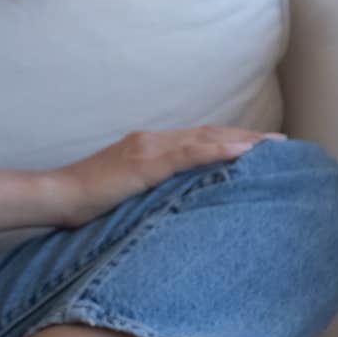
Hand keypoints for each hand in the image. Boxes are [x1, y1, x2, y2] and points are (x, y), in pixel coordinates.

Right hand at [49, 127, 283, 226]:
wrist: (56, 196)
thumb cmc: (85, 201)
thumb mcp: (126, 192)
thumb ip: (151, 188)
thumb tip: (177, 202)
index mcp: (145, 147)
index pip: (196, 139)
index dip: (229, 140)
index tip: (260, 146)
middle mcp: (150, 140)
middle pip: (207, 134)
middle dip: (245, 137)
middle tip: (281, 143)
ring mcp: (147, 148)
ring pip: (204, 139)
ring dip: (242, 140)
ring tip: (274, 145)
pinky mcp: (145, 163)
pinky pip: (189, 153)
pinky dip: (219, 150)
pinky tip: (244, 151)